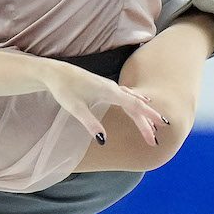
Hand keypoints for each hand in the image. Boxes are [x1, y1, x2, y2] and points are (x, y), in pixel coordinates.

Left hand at [44, 62, 164, 146]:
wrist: (55, 73)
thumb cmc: (64, 89)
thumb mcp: (75, 108)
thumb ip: (91, 124)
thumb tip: (103, 141)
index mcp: (109, 92)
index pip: (134, 106)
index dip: (147, 118)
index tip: (159, 128)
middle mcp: (113, 88)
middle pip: (136, 105)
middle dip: (147, 122)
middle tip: (155, 139)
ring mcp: (110, 86)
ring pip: (132, 100)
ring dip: (143, 113)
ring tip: (154, 125)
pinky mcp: (105, 87)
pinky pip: (127, 95)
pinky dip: (137, 102)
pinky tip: (142, 101)